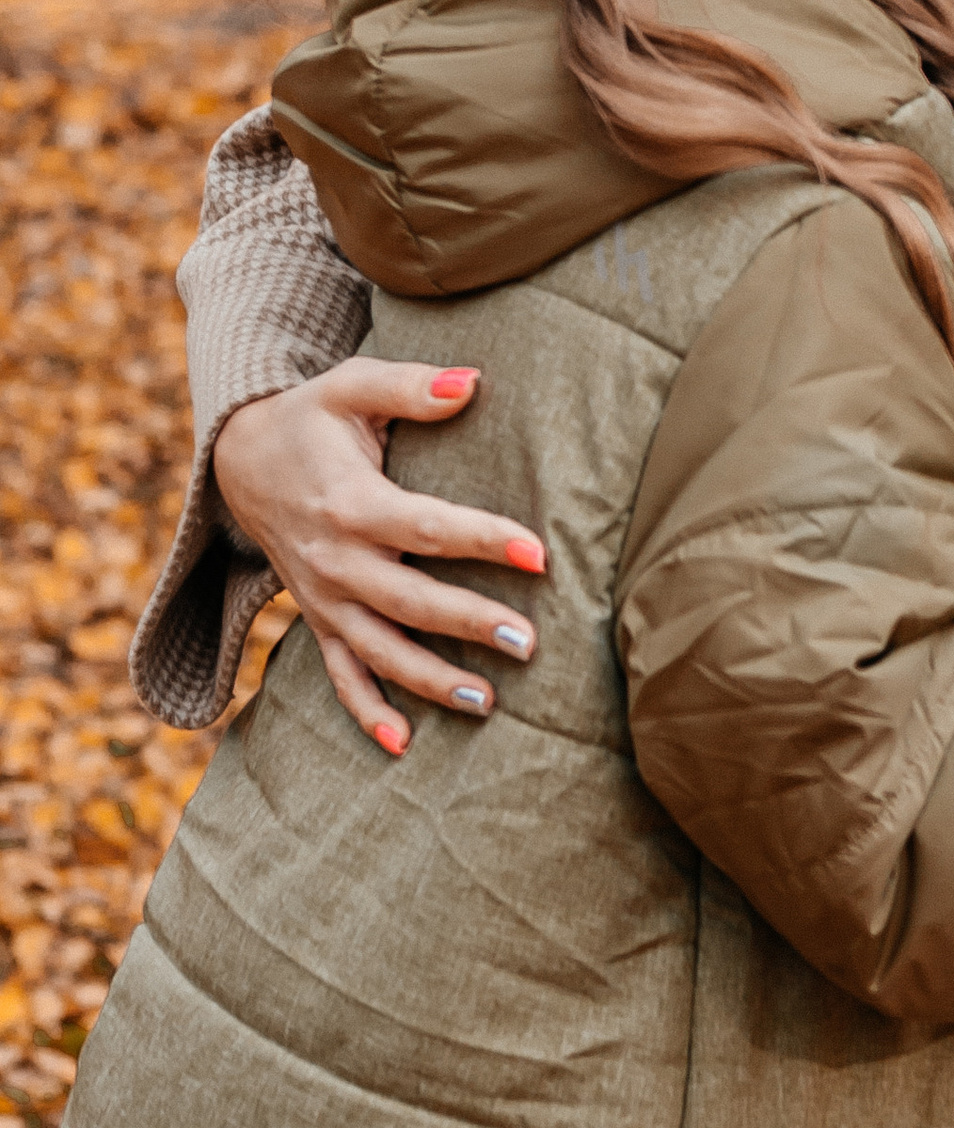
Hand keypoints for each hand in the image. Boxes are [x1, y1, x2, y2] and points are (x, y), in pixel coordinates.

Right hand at [210, 363, 546, 755]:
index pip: (426, 527)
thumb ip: (411, 386)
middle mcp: (335, 559)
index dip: (483, 539)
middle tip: (530, 642)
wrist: (240, 460)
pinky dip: (365, 710)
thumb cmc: (313, 418)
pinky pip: (338, 672)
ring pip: (378, 649)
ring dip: (429, 680)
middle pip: (409, 601)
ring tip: (488, 701)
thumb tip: (473, 383)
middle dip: (469, 624)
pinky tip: (402, 744)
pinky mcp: (316, 617)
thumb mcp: (352, 385)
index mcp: (351, 502)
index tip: (539, 554)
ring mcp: (323, 596)